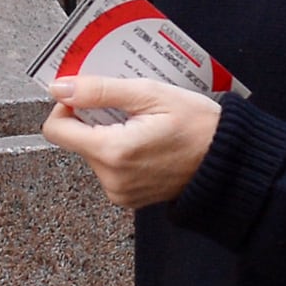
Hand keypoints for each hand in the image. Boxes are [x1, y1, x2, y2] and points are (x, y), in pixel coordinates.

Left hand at [39, 75, 224, 209]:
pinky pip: (109, 168)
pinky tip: (146, 141)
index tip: (87, 96)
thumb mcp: (150, 94)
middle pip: (76, 140)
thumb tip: (61, 87)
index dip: (66, 107)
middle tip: (128, 107)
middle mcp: (111, 178)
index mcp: (112, 152)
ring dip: (109, 134)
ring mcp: (120, 192)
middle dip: (95, 119)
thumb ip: (100, 90)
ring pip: (93, 153)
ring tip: (142, 125)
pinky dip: (120, 151)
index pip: (56, 130)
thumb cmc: (199, 126)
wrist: (229, 161)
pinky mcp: (129, 197)